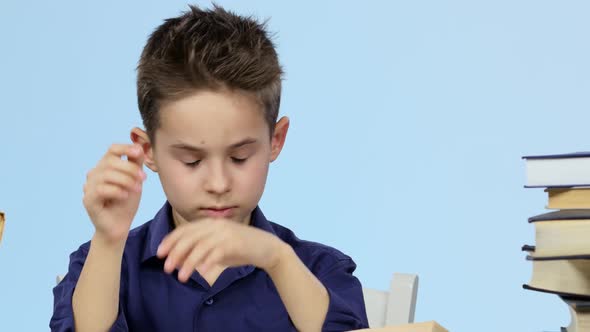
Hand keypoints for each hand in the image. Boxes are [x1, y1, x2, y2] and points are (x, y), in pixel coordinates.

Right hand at [83, 144, 146, 243]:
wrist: (119, 225)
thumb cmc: (126, 201)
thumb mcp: (135, 180)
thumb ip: (136, 163)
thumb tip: (140, 145)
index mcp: (106, 166)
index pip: (112, 150)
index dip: (125, 148)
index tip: (138, 152)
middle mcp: (95, 174)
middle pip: (111, 161)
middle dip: (130, 169)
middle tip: (143, 178)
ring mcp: (89, 186)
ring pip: (106, 175)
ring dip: (126, 181)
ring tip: (137, 189)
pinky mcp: (88, 200)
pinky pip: (101, 189)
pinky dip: (117, 191)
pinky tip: (125, 196)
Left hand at [156, 219, 285, 281]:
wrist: (267, 248)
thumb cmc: (241, 248)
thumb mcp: (218, 248)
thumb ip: (201, 251)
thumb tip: (180, 262)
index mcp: (210, 223)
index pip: (184, 230)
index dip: (170, 240)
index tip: (159, 253)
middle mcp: (216, 225)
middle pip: (189, 238)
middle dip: (175, 253)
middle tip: (166, 268)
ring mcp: (226, 233)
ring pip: (200, 247)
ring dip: (188, 262)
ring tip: (182, 277)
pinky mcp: (235, 243)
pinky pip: (216, 253)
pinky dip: (207, 263)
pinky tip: (202, 273)